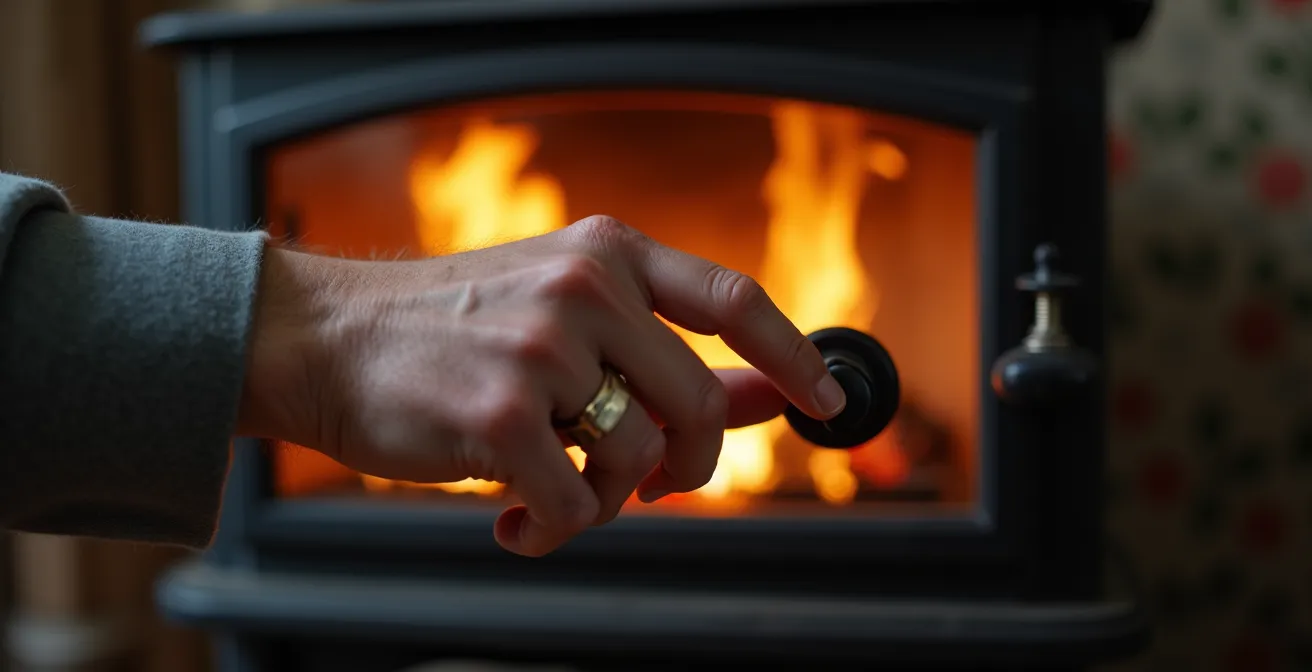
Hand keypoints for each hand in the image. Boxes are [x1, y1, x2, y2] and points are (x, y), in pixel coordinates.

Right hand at [237, 216, 845, 556]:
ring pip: (639, 462)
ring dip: (608, 502)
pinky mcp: (499, 418)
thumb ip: (665, 354)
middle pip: (697, 406)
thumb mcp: (562, 317)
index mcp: (605, 254)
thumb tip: (766, 395)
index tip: (827, 401)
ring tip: (555, 495)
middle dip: (688, 470)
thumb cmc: (446, 334)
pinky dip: (553, 531)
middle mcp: (582, 287)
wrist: (321, 340)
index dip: (793, 355)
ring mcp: (542, 349)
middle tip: (649, 490)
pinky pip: (575, 507)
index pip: (733, 297)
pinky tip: (511, 519)